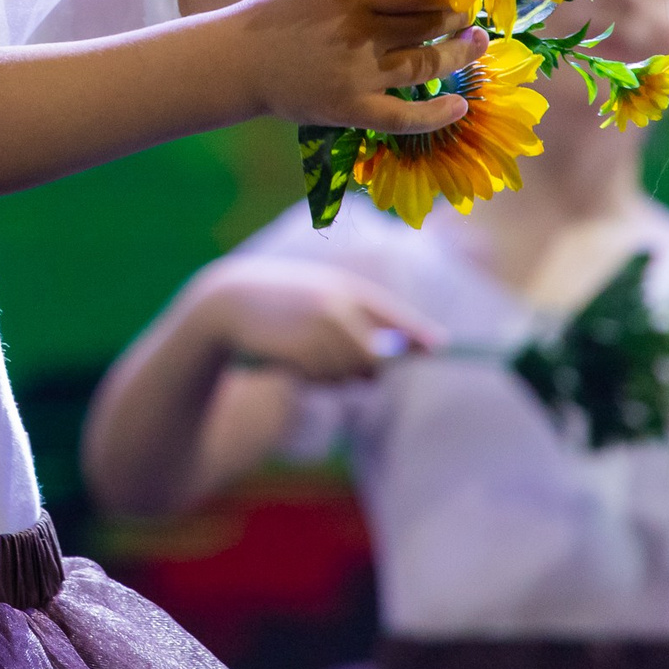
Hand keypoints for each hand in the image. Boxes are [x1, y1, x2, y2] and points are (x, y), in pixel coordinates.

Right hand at [193, 256, 443, 381]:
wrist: (229, 301)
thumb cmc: (279, 302)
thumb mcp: (318, 300)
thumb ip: (356, 322)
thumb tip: (391, 360)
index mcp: (344, 289)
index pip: (392, 314)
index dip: (416, 333)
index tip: (440, 347)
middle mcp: (338, 307)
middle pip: (376, 357)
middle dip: (367, 370)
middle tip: (343, 366)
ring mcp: (319, 329)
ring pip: (349, 373)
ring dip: (335, 376)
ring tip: (306, 354)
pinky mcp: (301, 351)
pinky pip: (323, 379)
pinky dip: (313, 378)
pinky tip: (291, 361)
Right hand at [224, 0, 485, 131]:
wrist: (235, 62)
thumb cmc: (278, 18)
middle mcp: (358, 31)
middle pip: (429, 23)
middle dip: (458, 18)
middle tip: (470, 16)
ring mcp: (357, 73)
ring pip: (426, 63)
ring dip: (460, 53)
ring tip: (476, 44)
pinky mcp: (351, 108)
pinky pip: (404, 116)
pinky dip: (436, 114)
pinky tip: (459, 105)